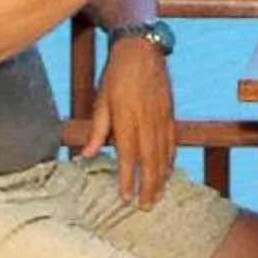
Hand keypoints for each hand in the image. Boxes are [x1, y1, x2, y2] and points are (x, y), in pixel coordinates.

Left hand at [82, 35, 176, 204]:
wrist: (141, 51)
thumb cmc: (116, 75)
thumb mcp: (101, 100)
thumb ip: (96, 130)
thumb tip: (85, 156)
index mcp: (126, 119)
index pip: (128, 156)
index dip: (127, 178)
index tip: (126, 197)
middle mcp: (147, 122)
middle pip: (150, 161)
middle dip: (148, 186)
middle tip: (146, 206)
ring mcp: (161, 119)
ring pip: (163, 155)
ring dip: (161, 178)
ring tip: (158, 196)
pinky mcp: (170, 114)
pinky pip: (172, 142)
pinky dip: (170, 160)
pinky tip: (168, 172)